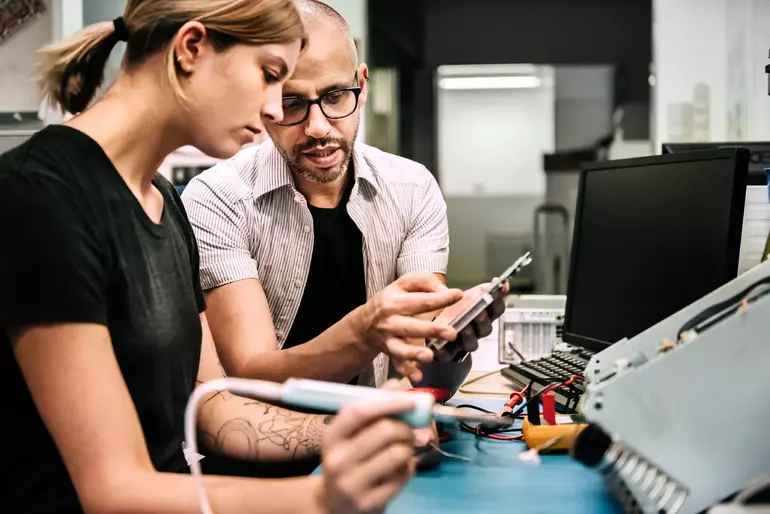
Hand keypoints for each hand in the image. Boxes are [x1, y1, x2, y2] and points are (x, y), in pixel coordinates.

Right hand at [320, 394, 416, 513]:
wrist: (333, 506)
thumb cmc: (347, 461)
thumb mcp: (352, 436)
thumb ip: (374, 409)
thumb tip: (397, 383)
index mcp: (332, 437)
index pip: (359, 412)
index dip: (388, 402)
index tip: (411, 399)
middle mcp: (338, 460)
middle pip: (385, 431)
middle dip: (406, 428)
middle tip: (410, 431)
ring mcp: (352, 484)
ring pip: (398, 453)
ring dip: (409, 448)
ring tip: (404, 449)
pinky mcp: (369, 503)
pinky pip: (403, 476)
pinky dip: (409, 468)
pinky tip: (401, 469)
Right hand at [356, 273, 463, 380]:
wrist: (366, 323)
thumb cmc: (391, 301)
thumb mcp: (403, 284)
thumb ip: (424, 282)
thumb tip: (444, 291)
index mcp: (395, 302)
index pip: (421, 301)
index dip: (441, 299)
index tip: (458, 296)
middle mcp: (391, 322)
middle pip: (412, 327)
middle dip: (432, 330)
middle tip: (452, 333)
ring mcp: (390, 340)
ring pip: (401, 349)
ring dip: (415, 353)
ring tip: (429, 356)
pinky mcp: (391, 353)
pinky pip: (398, 364)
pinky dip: (407, 371)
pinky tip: (416, 376)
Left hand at [430, 280, 508, 361]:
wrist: (432, 325)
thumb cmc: (453, 309)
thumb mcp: (467, 295)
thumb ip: (483, 290)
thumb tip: (500, 282)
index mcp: (483, 316)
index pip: (496, 310)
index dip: (498, 302)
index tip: (497, 292)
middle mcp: (476, 331)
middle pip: (486, 329)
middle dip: (483, 320)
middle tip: (479, 312)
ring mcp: (463, 343)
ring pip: (471, 344)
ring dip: (469, 335)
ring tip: (464, 326)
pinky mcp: (447, 353)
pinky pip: (449, 355)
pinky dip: (445, 350)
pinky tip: (441, 343)